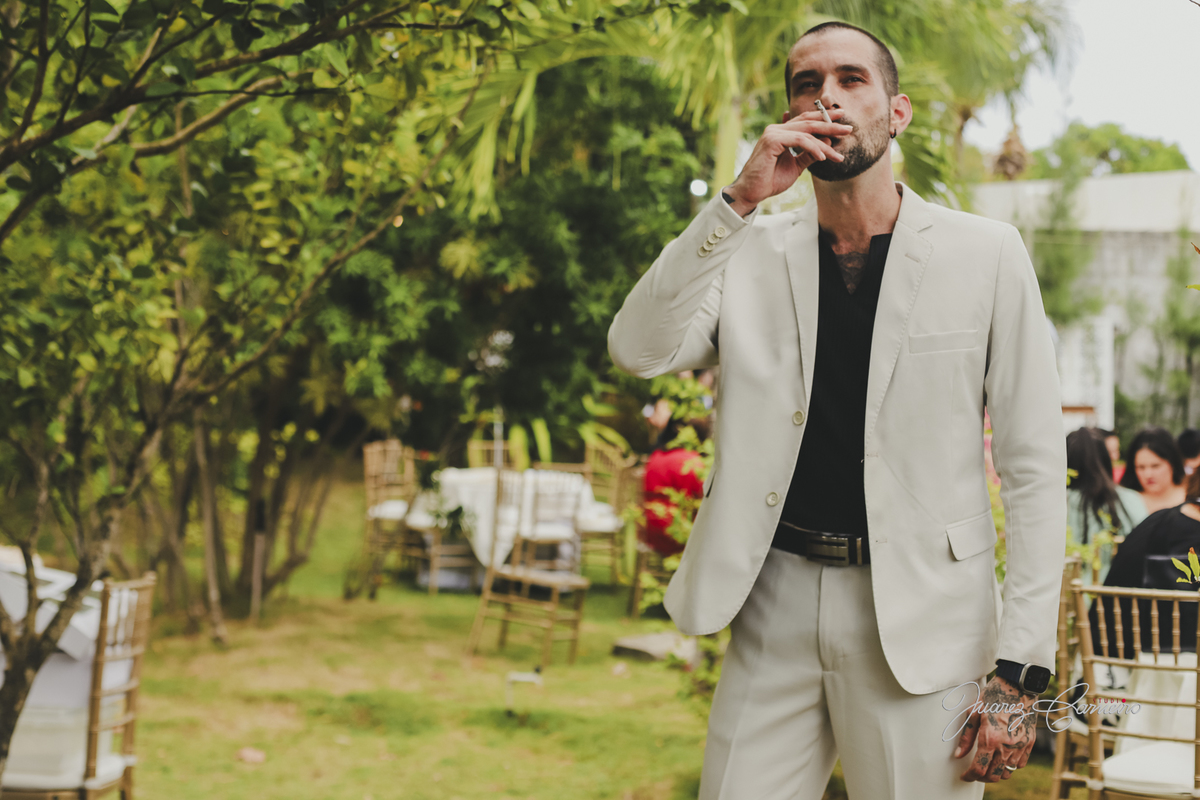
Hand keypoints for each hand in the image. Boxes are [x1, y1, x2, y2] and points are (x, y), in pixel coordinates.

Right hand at [723, 109, 851, 214]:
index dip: (824, 118)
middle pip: (808, 122)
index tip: (842, 120)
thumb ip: (809, 154)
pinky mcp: (772, 140)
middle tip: (848, 128)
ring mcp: (773, 133)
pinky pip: (800, 140)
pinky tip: (823, 157)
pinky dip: (813, 148)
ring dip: (825, 141)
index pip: (806, 121)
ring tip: (838, 153)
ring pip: (806, 131)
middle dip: (830, 125)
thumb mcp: (796, 166)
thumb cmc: (770, 180)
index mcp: (781, 132)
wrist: (752, 192)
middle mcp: (776, 129)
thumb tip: (827, 142)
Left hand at [954, 675, 1038, 781]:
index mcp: (990, 739)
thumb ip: (966, 737)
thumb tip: (958, 755)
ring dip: (996, 773)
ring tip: (988, 765)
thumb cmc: (993, 696)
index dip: (970, 776)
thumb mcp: (974, 713)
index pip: (979, 769)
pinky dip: (1010, 765)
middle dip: (982, 777)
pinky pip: (1020, 764)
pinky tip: (1002, 757)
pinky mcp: (1030, 743)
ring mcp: (1020, 746)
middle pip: (994, 776)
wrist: (1017, 687)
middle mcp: (1007, 746)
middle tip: (975, 772)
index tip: (965, 776)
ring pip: (1007, 772)